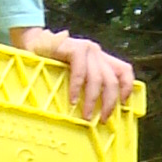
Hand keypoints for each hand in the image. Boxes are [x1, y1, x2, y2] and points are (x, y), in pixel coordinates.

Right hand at [15, 26, 133, 124]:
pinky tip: (72, 100)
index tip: (123, 103)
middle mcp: (97, 52)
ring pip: (97, 79)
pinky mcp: (75, 48)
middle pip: (112, 80)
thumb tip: (96, 109)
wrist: (33, 42)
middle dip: (109, 103)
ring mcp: (87, 49)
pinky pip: (80, 72)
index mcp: (102, 58)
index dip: (128, 87)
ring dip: (92, 101)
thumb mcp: (76, 71)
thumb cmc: (54, 62)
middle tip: (102, 120)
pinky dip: (77, 88)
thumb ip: (88, 83)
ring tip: (85, 116)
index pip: (124, 70)